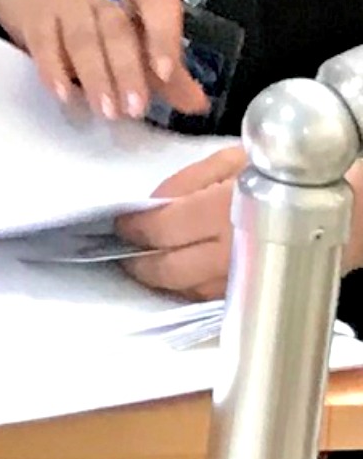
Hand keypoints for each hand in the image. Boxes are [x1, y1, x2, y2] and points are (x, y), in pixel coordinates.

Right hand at [0, 0, 209, 120]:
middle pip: (116, 28)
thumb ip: (169, 73)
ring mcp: (65, 4)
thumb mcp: (140, 33)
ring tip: (106, 112)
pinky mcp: (36, 20)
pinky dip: (54, 70)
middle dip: (126, 69)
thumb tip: (197, 105)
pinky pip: (44, 44)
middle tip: (135, 109)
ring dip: (95, 76)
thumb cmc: (105, 16)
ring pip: (82, 38)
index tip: (166, 73)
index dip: (162, 36)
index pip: (156, 2)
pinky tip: (64, 96)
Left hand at [118, 152, 362, 298]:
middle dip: (136, 261)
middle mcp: (229, 253)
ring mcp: (243, 281)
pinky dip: (187, 289)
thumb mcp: (231, 159)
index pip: (158, 229)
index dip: (130, 227)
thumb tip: (151, 203)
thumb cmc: (286, 174)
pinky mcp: (257, 295)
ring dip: (158, 278)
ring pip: (184, 290)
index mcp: (219, 212)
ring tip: (143, 263)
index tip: (118, 223)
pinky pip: (210, 299)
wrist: (347, 211)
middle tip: (122, 250)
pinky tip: (177, 277)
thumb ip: (185, 181)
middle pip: (164, 269)